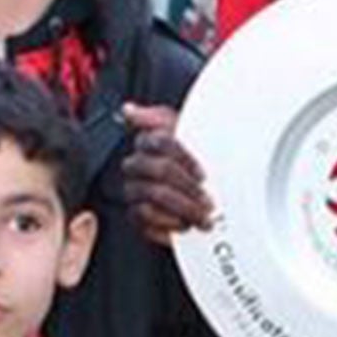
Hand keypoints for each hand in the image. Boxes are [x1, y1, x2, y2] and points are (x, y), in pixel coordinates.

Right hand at [119, 103, 212, 244]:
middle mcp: (136, 165)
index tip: (204, 175)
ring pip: (153, 195)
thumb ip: (160, 117)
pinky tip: (184, 226)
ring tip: (203, 218)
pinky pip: (145, 219)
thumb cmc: (194, 158)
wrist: (200, 190)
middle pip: (159, 170)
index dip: (184, 159)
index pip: (162, 142)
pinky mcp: (136, 215)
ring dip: (183, 209)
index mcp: (148, 141)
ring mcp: (134, 190)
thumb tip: (128, 110)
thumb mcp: (185, 132)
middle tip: (208, 201)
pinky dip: (168, 224)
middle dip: (187, 187)